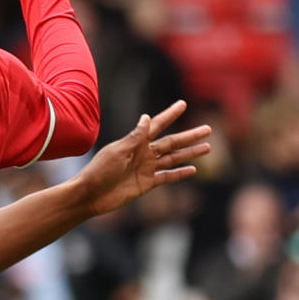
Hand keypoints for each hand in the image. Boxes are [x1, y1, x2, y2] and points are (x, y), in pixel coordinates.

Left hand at [74, 101, 211, 216]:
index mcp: (135, 142)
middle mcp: (143, 153)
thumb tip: (146, 117)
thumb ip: (135, 137)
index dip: (170, 115)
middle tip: (208, 128)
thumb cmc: (99, 171)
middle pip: (172, 142)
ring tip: (207, 147)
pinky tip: (193, 169)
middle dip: (190, 136)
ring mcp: (145, 169)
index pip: (157, 125)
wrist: (90, 195)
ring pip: (173, 159)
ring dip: (190, 153)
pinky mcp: (146, 184)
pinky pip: (167, 177)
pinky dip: (179, 173)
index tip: (183, 104)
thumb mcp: (118, 152)